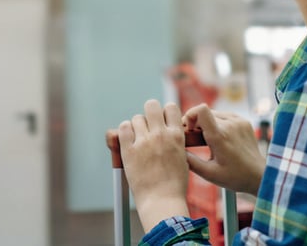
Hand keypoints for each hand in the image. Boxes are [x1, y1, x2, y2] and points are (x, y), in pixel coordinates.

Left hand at [117, 100, 190, 229]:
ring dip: (137, 127)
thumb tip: (166, 129)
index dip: (165, 113)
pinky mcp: (129, 150)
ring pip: (136, 118)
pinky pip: (123, 128)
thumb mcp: (182, 157)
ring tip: (139, 141)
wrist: (162, 201)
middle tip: (148, 127)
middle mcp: (160, 135)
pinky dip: (125, 132)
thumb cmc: (174, 183)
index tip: (162, 123)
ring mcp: (144, 142)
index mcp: (177, 136)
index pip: (171, 107)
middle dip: (149, 114)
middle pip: (151, 105)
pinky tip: (129, 142)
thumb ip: (174, 140)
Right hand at [182, 104, 265, 195]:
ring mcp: (239, 122)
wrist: (259, 176)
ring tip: (208, 140)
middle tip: (195, 139)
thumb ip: (190, 161)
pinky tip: (220, 138)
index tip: (189, 128)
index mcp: (220, 137)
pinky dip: (219, 123)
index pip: (201, 110)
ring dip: (208, 123)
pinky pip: (225, 116)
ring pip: (215, 114)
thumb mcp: (209, 173)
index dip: (190, 115)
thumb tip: (177, 150)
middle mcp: (230, 125)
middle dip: (196, 123)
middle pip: (205, 113)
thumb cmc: (235, 177)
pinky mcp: (244, 122)